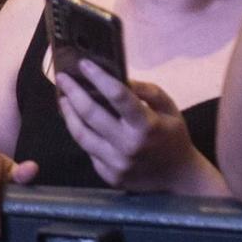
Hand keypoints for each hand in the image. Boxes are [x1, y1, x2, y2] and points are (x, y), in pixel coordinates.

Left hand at [54, 64, 197, 192]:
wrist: (178, 178)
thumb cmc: (173, 136)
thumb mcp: (170, 108)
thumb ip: (147, 91)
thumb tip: (120, 78)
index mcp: (147, 125)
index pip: (117, 95)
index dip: (98, 77)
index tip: (83, 63)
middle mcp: (129, 145)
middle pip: (91, 114)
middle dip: (73, 92)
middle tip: (62, 77)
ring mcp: (117, 163)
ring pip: (82, 134)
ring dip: (69, 113)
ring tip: (63, 97)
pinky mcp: (109, 176)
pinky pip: (89, 151)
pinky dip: (81, 132)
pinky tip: (76, 120)